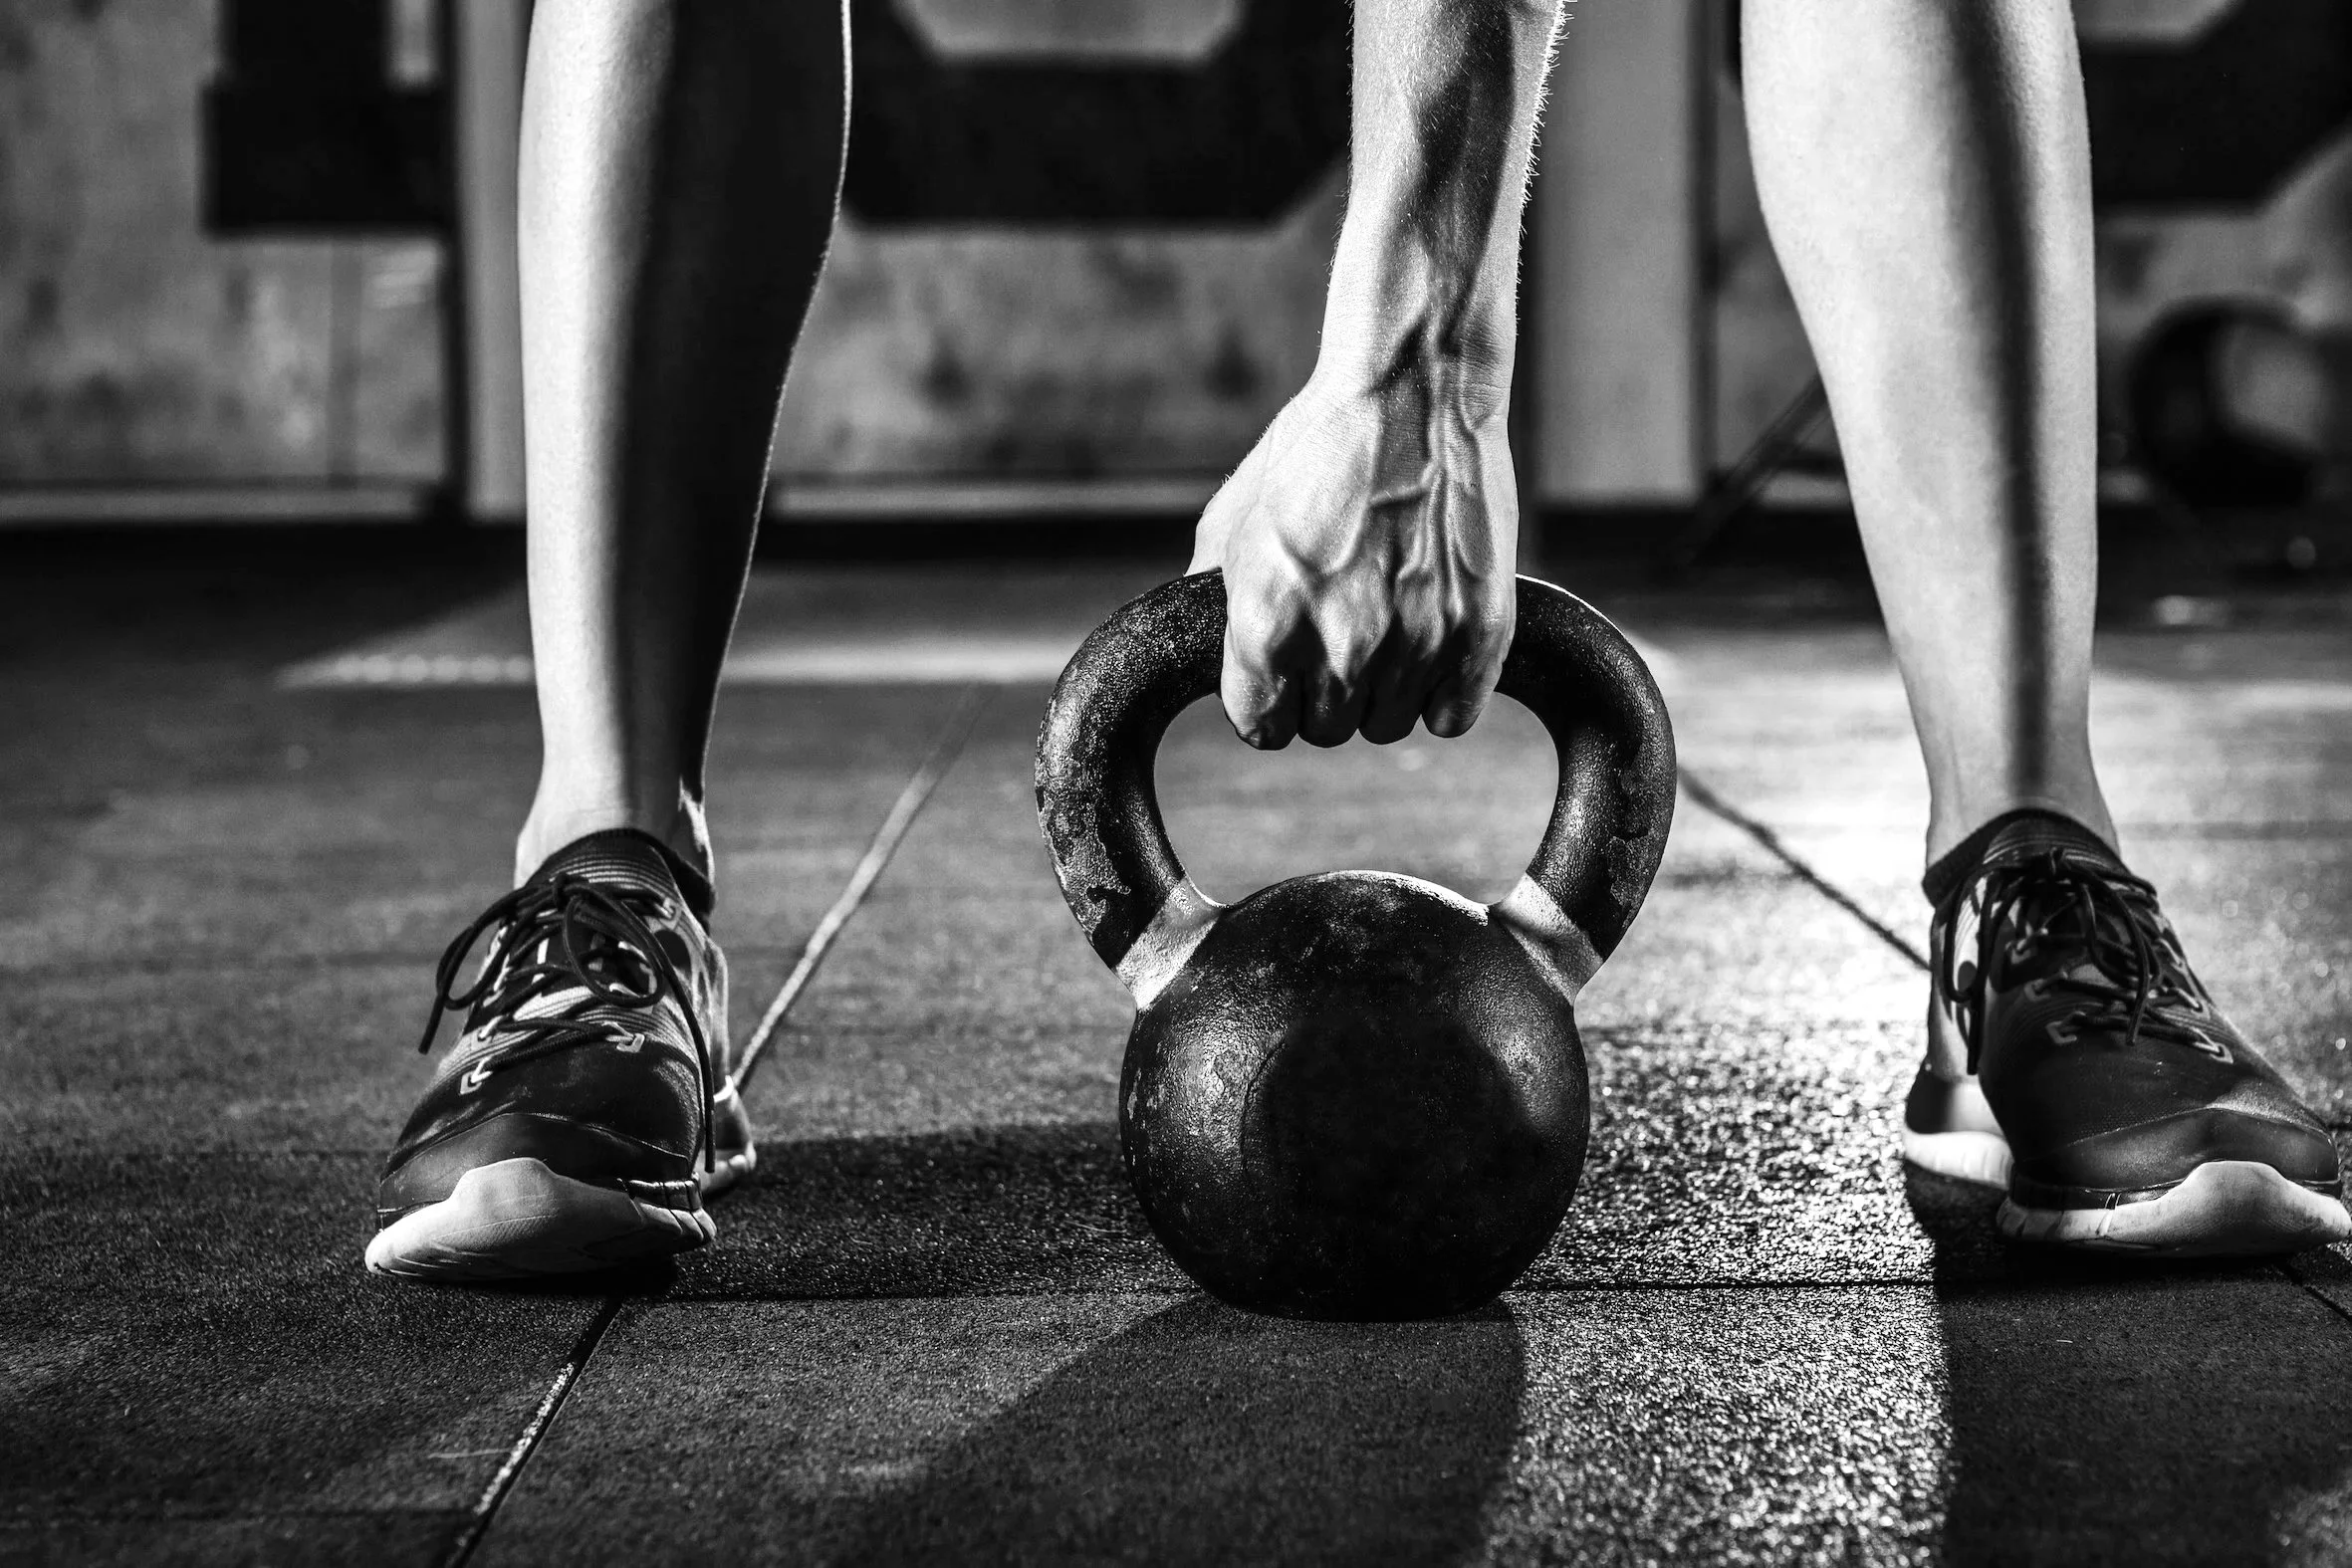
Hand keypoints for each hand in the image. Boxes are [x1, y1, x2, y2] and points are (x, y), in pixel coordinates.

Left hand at [1188, 375, 1517, 747]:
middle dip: (1324, 691)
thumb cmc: (1317, 449)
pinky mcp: (1479, 634)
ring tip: (1385, 624)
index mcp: (1267, 626)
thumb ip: (1211, 599)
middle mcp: (1341, 647)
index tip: (1282, 674)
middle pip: (1326, 730)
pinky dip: (1441, 694)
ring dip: (1381, 690)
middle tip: (1338, 630)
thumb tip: (1201, 650)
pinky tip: (1428, 646)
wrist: (1412, 390)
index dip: (1268, 700)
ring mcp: (1416, 644)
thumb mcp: (1234, 521)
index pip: (1261, 726)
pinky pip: (1452, 717)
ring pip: (1387, 724)